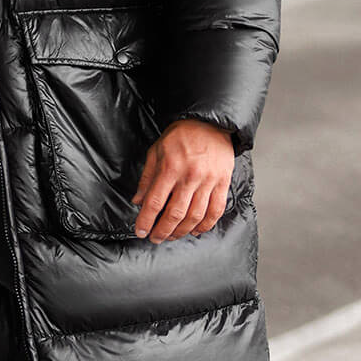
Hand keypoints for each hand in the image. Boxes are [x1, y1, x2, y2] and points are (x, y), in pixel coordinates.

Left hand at [130, 119, 233, 241]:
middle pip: (174, 214)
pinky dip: (205, 225)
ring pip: (195, 216)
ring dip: (182, 231)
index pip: (154, 201)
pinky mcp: (222, 183)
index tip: (140, 231)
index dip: (146, 220)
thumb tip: (138, 201)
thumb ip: (147, 177)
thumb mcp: (157, 151)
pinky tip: (196, 230)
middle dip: (162, 231)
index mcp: (170, 168)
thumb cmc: (182, 135)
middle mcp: (190, 177)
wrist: (211, 122)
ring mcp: (208, 181)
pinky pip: (215, 210)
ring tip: (172, 236)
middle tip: (156, 238)